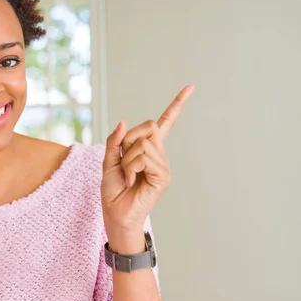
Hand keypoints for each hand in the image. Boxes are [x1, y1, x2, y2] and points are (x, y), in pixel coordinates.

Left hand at [100, 85, 194, 242]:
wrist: (116, 213)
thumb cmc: (114, 190)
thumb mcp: (109, 160)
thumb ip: (115, 141)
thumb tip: (123, 120)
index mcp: (148, 149)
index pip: (165, 122)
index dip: (177, 104)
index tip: (190, 87)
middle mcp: (159, 154)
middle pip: (150, 126)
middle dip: (129, 139)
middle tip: (123, 159)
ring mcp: (163, 165)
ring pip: (143, 144)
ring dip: (128, 159)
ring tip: (128, 176)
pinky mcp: (163, 176)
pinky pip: (145, 158)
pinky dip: (131, 168)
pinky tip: (132, 181)